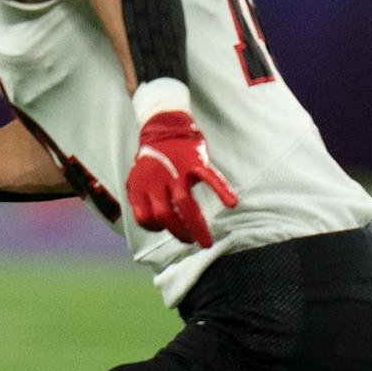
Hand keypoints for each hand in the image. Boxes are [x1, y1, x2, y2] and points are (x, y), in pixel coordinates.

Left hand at [127, 111, 237, 246]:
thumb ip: (144, 199)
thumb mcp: (139, 179)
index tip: (166, 229)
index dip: (155, 228)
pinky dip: (222, 190)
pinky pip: (209, 178)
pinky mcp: (194, 161)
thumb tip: (158, 224)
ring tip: (205, 241)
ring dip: (195, 226)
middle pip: (165, 215)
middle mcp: (156, 181)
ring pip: (185, 204)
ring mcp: (176, 172)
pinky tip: (232, 203)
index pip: (144, 218)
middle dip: (179, 233)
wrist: (163, 127)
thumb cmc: (154, 161)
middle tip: (192, 242)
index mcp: (140, 187)